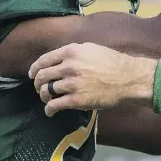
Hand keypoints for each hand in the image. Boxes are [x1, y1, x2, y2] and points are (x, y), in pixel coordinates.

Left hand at [29, 43, 156, 115]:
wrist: (127, 79)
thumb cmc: (112, 63)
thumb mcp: (91, 49)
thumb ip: (73, 53)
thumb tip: (59, 60)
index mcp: (71, 51)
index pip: (44, 60)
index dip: (35, 68)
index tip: (33, 74)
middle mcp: (69, 66)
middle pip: (42, 76)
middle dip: (37, 84)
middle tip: (40, 88)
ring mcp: (71, 83)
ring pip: (46, 91)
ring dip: (44, 97)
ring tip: (47, 99)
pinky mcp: (76, 100)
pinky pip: (54, 105)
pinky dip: (49, 110)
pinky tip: (50, 111)